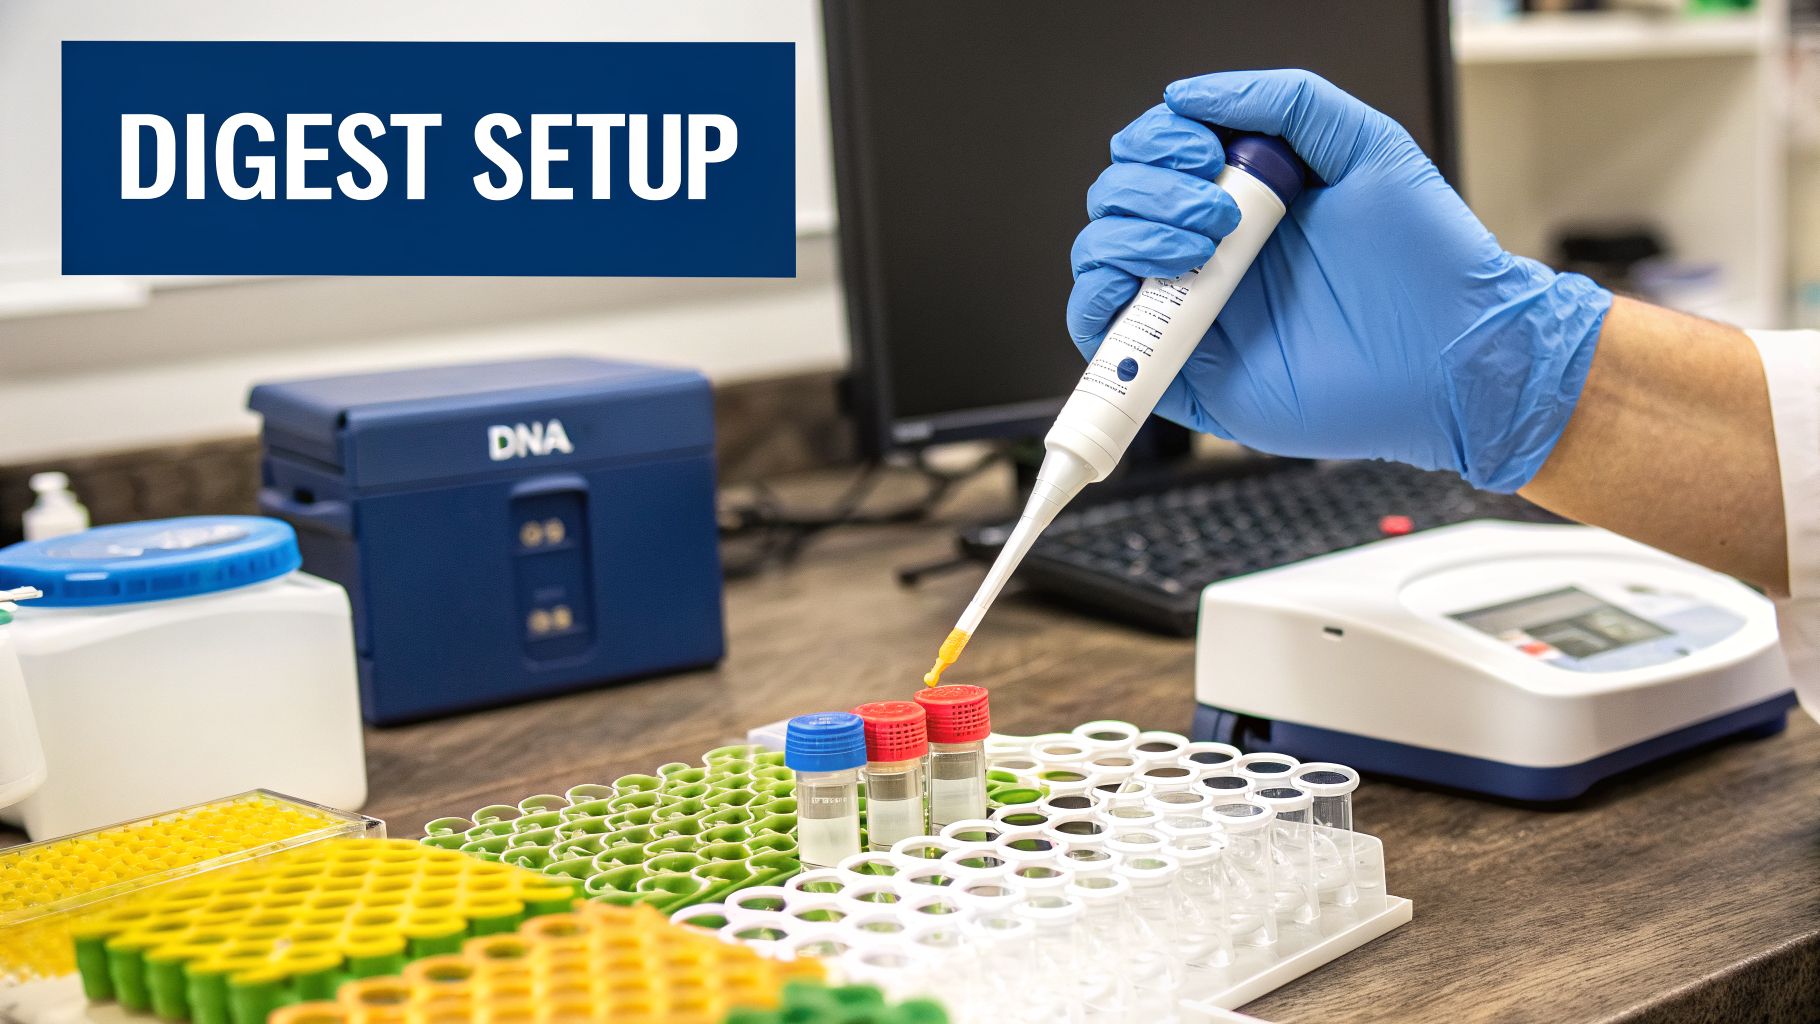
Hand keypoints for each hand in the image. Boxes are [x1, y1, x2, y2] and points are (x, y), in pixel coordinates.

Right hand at [1066, 70, 1612, 491]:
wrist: (1455, 356)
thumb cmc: (1427, 261)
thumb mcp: (1367, 145)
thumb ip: (1286, 100)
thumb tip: (1186, 94)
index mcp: (1242, 201)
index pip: (1152, 157)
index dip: (1158, 142)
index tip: (1205, 152)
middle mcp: (1207, 254)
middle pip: (1115, 202)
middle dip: (1148, 189)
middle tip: (1218, 209)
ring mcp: (1191, 313)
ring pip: (1098, 259)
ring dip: (1131, 236)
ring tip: (1204, 247)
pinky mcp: (1186, 375)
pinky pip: (1103, 339)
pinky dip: (1099, 304)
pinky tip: (1160, 284)